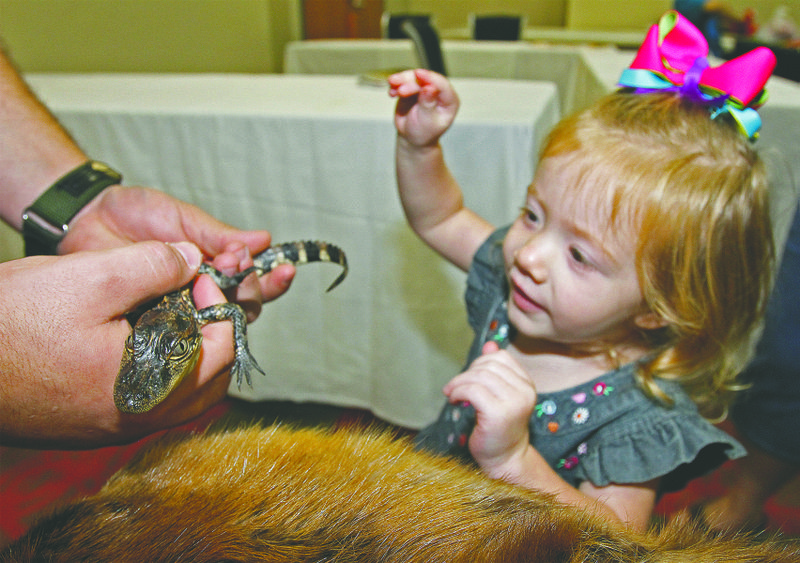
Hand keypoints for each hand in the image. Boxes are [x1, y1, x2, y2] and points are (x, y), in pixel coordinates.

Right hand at [0, 241, 248, 446]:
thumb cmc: (12, 323)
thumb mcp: (91, 276)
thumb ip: (154, 265)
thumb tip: (191, 260)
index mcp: (151, 389)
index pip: (222, 353)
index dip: (219, 307)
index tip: (196, 280)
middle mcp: (138, 419)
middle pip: (209, 380)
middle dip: (210, 334)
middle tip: (189, 297)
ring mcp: (112, 426)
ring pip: (180, 394)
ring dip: (186, 353)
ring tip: (163, 311)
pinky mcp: (89, 423)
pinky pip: (146, 400)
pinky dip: (157, 368)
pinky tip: (132, 335)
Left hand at [60, 185, 295, 321]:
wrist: (88, 219)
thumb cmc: (137, 214)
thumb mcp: (182, 218)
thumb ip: (218, 235)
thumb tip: (263, 240)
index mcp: (217, 266)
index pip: (254, 280)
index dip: (272, 279)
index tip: (285, 270)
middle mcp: (204, 292)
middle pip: (244, 306)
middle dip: (249, 287)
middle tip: (235, 268)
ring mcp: (180, 310)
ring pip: (217, 323)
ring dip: (226, 303)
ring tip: (221, 280)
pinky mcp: (154, 325)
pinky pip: (179, 334)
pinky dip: (192, 324)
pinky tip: (196, 311)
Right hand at [388, 69, 458, 147]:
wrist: (412, 138)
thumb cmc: (424, 133)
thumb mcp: (427, 121)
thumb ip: (428, 104)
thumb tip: (429, 88)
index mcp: (449, 100)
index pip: (441, 85)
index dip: (430, 78)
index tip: (418, 74)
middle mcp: (438, 92)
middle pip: (425, 79)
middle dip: (411, 82)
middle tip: (400, 91)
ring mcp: (424, 89)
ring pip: (413, 78)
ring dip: (401, 80)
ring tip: (392, 86)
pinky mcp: (412, 88)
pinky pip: (403, 82)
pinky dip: (396, 85)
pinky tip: (391, 93)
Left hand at [443, 341, 536, 476]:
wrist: (504, 459)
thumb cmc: (498, 428)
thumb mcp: (498, 395)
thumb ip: (494, 371)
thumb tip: (490, 345)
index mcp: (527, 385)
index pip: (501, 358)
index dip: (479, 363)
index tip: (468, 377)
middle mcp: (525, 391)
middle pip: (488, 365)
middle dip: (466, 373)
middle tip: (455, 387)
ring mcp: (514, 402)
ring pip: (479, 376)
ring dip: (458, 383)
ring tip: (452, 394)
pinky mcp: (498, 413)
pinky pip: (472, 391)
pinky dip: (458, 392)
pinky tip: (454, 401)